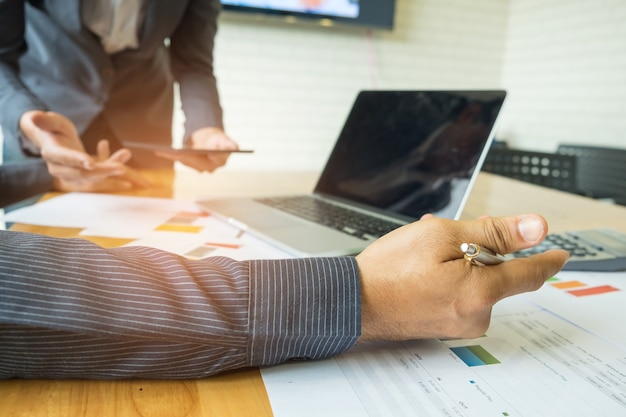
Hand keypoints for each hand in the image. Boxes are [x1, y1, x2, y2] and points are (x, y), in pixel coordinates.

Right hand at [19, 111, 148, 191]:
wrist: (54, 140)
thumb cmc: (52, 128)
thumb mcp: (51, 122)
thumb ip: (46, 121)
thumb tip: (34, 116)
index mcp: (52, 154)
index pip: (65, 159)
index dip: (78, 161)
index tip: (92, 163)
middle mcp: (62, 168)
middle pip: (83, 174)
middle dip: (103, 172)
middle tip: (122, 168)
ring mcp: (74, 174)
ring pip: (95, 176)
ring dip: (112, 169)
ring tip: (126, 155)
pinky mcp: (86, 174)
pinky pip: (101, 173)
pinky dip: (113, 165)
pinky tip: (125, 155)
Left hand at [156, 127, 237, 171]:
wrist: (212, 140)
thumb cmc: (218, 139)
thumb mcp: (225, 140)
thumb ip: (229, 145)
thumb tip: (233, 148)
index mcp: (219, 162)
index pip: (206, 160)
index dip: (194, 158)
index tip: (182, 154)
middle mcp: (209, 168)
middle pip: (192, 162)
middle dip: (180, 157)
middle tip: (167, 152)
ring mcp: (200, 168)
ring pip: (184, 162)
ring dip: (172, 157)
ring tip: (160, 152)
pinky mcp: (191, 165)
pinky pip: (180, 160)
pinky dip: (171, 156)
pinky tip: (161, 152)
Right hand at [356, 214, 569, 340]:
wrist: (353, 302)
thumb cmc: (390, 270)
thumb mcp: (442, 237)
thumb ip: (493, 233)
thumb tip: (535, 229)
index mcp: (480, 292)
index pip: (530, 273)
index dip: (546, 258)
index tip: (558, 252)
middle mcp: (475, 315)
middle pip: (496, 273)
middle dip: (479, 247)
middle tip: (449, 230)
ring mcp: (458, 324)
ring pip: (475, 282)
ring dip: (460, 260)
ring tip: (425, 247)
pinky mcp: (443, 326)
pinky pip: (459, 295)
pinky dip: (450, 277)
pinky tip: (423, 266)